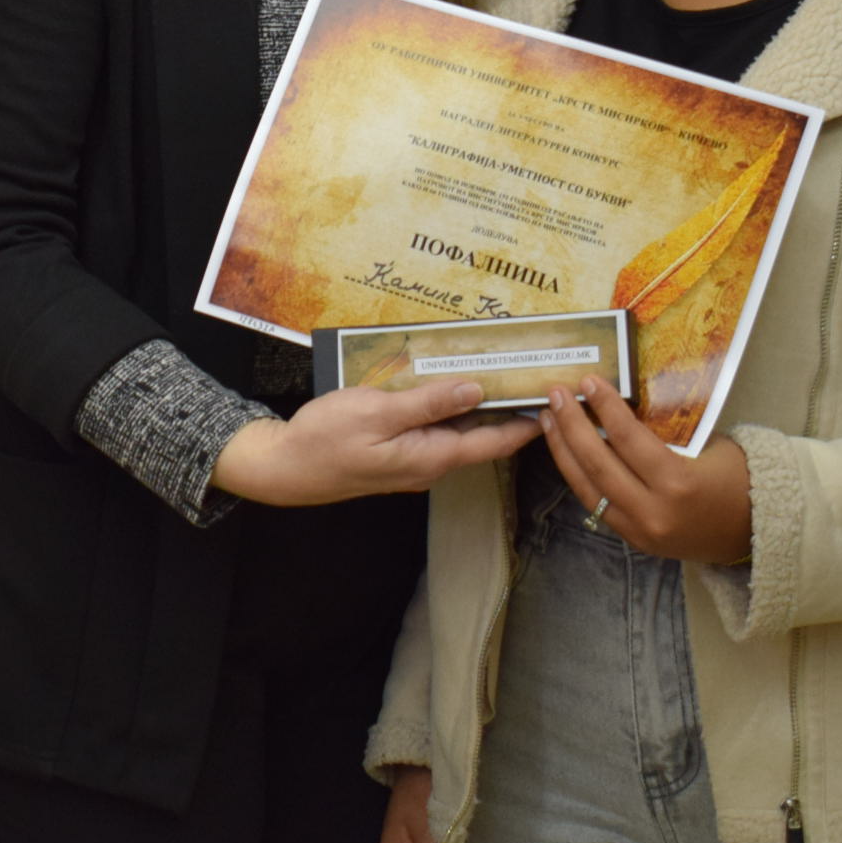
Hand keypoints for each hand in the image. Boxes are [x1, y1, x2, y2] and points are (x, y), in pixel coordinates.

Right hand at [211, 382, 540, 506]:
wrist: (285, 468)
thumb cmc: (326, 439)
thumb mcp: (377, 412)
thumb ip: (428, 403)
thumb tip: (475, 390)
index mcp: (432, 455)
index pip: (495, 441)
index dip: (528, 422)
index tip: (556, 399)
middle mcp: (430, 464)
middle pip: (481, 436)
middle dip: (509, 408)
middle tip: (533, 375)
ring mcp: (413, 461)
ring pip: (458, 433)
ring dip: (479, 406)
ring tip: (500, 374)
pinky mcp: (396, 454)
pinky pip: (434, 431)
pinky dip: (449, 410)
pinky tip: (449, 387)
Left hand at [539, 379, 753, 563]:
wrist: (757, 532)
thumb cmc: (738, 479)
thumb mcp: (708, 446)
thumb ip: (664, 432)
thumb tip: (620, 406)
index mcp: (678, 483)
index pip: (628, 439)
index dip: (604, 408)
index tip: (587, 381)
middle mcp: (654, 511)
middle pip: (599, 464)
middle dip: (571, 426)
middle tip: (556, 395)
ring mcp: (641, 531)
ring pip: (588, 488)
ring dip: (563, 452)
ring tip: (548, 419)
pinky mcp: (635, 540)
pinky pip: (597, 505)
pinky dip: (579, 476)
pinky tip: (566, 452)